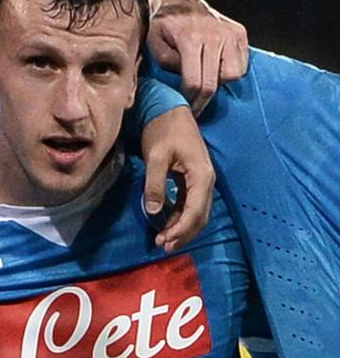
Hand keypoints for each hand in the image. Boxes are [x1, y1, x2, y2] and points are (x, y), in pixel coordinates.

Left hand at [141, 106, 214, 252]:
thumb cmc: (163, 129)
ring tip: (164, 241)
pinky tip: (166, 225)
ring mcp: (201, 181)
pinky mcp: (193, 180)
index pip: (195, 210)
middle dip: (183, 234)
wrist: (169, 111)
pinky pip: (190, 205)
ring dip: (182, 228)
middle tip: (163, 246)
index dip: (181, 229)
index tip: (164, 241)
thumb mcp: (156, 156)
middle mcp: (207, 180)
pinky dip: (180, 217)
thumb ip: (155, 184)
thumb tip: (152, 210)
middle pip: (200, 216)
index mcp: (202, 175)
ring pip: (197, 213)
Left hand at [147, 0, 248, 115]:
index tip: (183, 108)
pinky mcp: (240, 32)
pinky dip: (230, 72)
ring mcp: (229, 33)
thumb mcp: (153, 43)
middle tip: (194, 108)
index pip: (195, 82)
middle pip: (213, 83)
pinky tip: (215, 68)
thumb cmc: (162, 26)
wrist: (179, 1)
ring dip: (219, 83)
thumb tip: (184, 77)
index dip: (189, 100)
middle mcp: (214, 35)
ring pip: (232, 75)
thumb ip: (166, 62)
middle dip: (202, 101)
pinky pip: (241, 65)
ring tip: (205, 80)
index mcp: (190, 38)